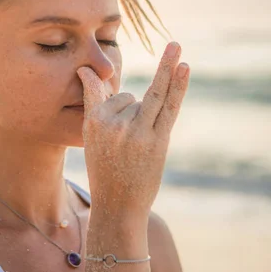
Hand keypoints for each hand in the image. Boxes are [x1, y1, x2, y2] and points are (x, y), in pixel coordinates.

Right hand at [76, 41, 189, 216]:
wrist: (119, 205)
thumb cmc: (105, 168)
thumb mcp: (91, 136)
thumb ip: (93, 101)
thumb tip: (86, 71)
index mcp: (93, 121)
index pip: (105, 92)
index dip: (104, 92)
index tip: (93, 71)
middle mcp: (113, 123)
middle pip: (132, 98)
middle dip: (133, 118)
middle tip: (127, 148)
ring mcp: (136, 130)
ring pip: (149, 101)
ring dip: (147, 121)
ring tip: (136, 147)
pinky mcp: (157, 139)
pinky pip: (168, 105)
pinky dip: (178, 84)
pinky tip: (184, 66)